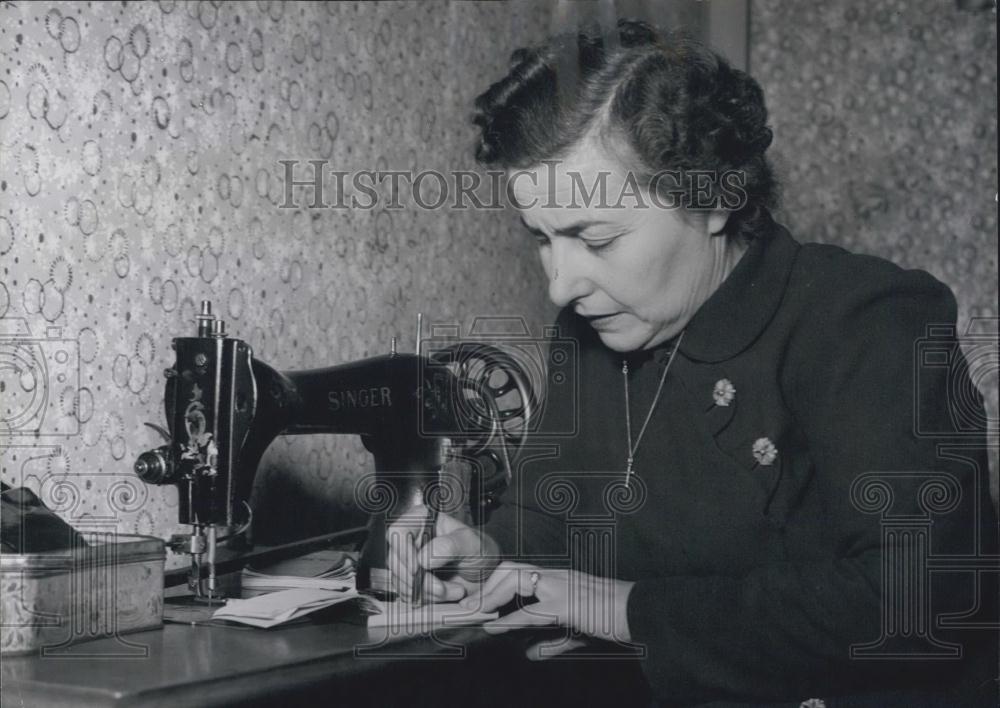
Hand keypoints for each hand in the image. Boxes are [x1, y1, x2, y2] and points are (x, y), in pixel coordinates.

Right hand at [387, 510, 499, 603]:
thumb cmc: (480, 550)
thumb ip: (449, 546)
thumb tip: (423, 558)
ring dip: (425, 592)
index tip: (417, 569)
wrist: (486, 574)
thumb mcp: (471, 544)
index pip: (398, 531)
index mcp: (423, 520)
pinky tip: (444, 596)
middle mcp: (412, 539)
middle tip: (442, 588)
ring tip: (453, 591)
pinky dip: (424, 599)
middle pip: (396, 560)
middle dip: (419, 580)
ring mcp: (410, 560)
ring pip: (400, 580)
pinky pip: (406, 593)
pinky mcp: (411, 580)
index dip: (403, 551)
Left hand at [461, 562, 634, 657]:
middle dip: (486, 586)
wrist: (640, 613)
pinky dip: (509, 621)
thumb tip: (530, 654)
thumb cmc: (613, 618)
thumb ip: (552, 642)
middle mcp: (556, 576)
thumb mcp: (577, 632)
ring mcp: (561, 586)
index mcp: (557, 578)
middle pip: (510, 569)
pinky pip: (532, 612)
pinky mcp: (568, 604)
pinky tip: (496, 629)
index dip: (494, 584)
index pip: (517, 571)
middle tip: (467, 605)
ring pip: (515, 580)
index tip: (477, 601)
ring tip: (476, 614)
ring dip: (492, 597)